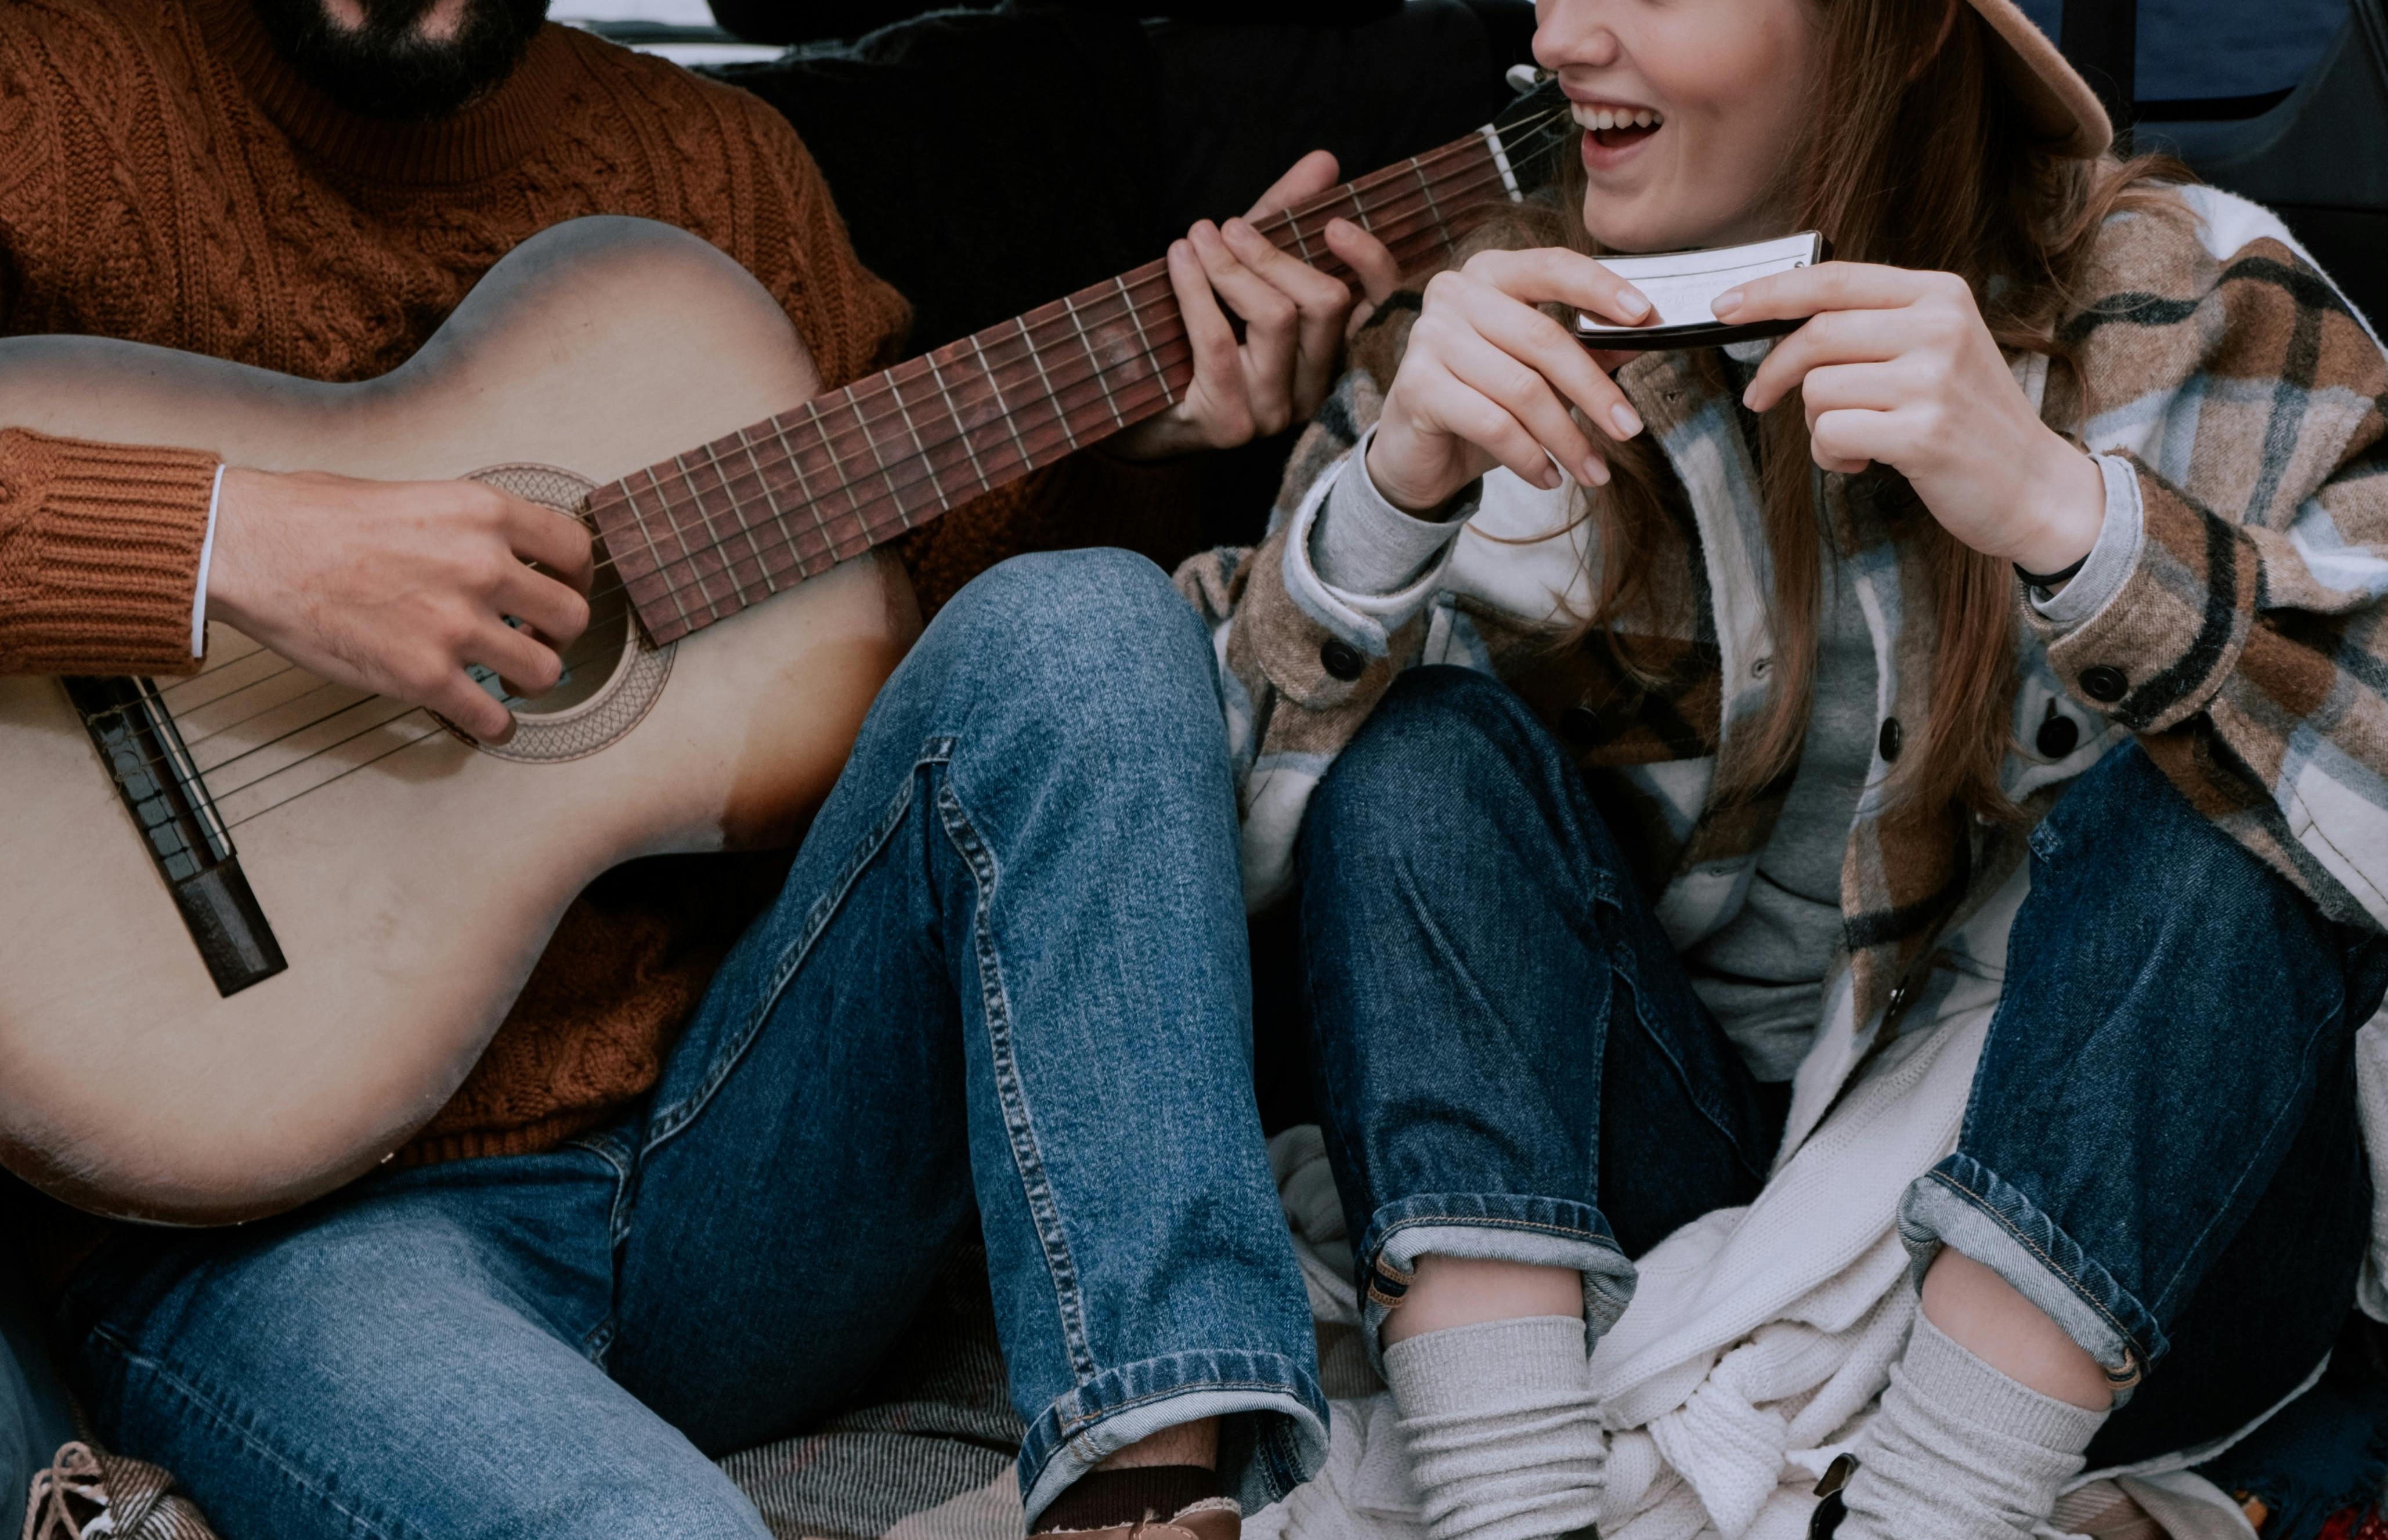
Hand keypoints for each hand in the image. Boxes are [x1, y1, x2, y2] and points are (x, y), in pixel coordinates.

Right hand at [206, 468, 594, 743]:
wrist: (253, 549)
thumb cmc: (315, 517)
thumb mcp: (413, 494)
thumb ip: (465, 525)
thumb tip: (497, 549)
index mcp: (482, 513)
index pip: (575, 550)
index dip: (575, 578)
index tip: (562, 591)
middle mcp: (482, 567)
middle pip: (572, 617)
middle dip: (559, 634)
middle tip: (535, 639)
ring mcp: (456, 625)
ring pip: (545, 672)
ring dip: (531, 680)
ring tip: (508, 679)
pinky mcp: (424, 676)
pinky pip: (491, 718)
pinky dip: (495, 726)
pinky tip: (486, 720)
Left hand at [1107, 150, 1403, 460]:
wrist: (1139, 412)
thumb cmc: (1200, 336)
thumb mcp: (1245, 271)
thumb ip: (1285, 219)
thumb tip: (1324, 162)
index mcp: (1334, 356)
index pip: (1381, 308)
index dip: (1370, 263)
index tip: (1334, 223)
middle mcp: (1315, 390)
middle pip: (1324, 303)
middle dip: (1272, 254)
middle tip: (1227, 226)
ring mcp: (1276, 411)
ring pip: (1275, 317)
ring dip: (1229, 266)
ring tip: (1196, 237)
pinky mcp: (1229, 423)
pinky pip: (1217, 340)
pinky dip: (1195, 288)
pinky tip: (1178, 259)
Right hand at [1366, 247, 1655, 513]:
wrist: (1415, 454)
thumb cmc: (1481, 403)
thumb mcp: (1540, 374)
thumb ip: (1586, 349)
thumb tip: (1643, 336)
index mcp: (1490, 274)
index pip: (1552, 267)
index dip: (1600, 289)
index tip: (1646, 315)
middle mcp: (1454, 293)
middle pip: (1543, 337)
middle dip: (1595, 391)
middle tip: (1629, 429)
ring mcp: (1430, 336)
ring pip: (1522, 388)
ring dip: (1567, 438)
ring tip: (1593, 471)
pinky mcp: (1417, 385)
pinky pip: (1493, 424)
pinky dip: (1530, 457)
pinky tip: (1549, 477)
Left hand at [1723, 264, 2104, 574]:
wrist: (2032, 485)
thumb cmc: (1966, 420)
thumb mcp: (1934, 349)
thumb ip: (1873, 325)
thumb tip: (1782, 318)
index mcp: (1939, 294)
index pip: (1833, 279)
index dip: (1769, 291)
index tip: (1723, 307)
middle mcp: (1939, 327)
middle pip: (1815, 335)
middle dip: (1775, 373)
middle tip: (1761, 399)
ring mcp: (1933, 379)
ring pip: (1817, 389)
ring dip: (1816, 424)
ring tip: (1859, 439)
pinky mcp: (1922, 433)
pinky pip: (1830, 434)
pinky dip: (1832, 455)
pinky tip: (1867, 461)